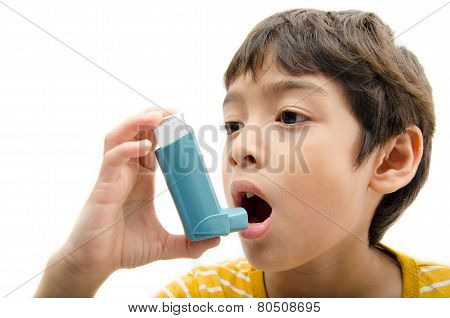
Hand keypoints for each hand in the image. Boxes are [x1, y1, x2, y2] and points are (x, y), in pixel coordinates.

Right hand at [35, 107, 219, 296]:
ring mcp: (113, 176)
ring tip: (158, 118)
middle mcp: (126, 173)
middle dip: (153, 119)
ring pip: (119, 137)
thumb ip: (189, 244)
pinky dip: (127, 149)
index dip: (166, 134)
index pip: (153, 147)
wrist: (96, 264)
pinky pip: (112, 159)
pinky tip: (144, 147)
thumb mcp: (163, 245)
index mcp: (141, 180)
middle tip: (174, 112)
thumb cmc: (123, 249)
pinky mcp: (103, 186)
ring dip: (137, 123)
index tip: (185, 125)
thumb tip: (215, 241)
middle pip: (136, 134)